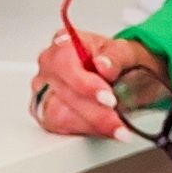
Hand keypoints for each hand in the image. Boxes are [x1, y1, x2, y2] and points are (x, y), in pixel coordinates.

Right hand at [30, 27, 157, 136]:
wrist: (120, 75)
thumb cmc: (116, 60)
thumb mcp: (126, 51)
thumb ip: (117, 56)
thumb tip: (103, 65)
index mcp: (65, 43)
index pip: (64, 63)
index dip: (84, 84)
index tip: (108, 98)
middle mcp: (50, 65)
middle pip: (62, 92)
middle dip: (94, 112)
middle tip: (118, 120)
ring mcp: (45, 89)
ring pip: (58, 114)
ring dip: (90, 124)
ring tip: (116, 128)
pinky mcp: (46, 110)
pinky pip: (58, 126)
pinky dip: (84, 130)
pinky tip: (103, 129)